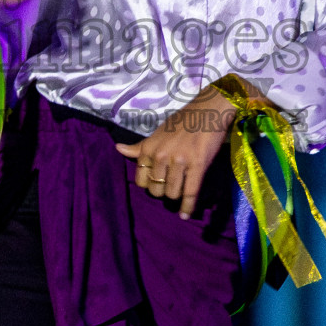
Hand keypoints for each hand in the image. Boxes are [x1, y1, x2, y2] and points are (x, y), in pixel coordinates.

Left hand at [115, 83, 240, 218]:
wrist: (208, 111)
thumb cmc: (182, 122)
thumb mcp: (157, 133)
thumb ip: (140, 146)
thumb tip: (118, 148)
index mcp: (149, 148)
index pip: (140, 181)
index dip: (148, 185)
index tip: (157, 182)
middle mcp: (161, 156)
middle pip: (156, 190)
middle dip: (163, 191)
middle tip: (172, 184)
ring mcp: (179, 161)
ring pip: (172, 193)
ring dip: (177, 195)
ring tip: (182, 189)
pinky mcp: (197, 165)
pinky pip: (190, 192)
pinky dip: (188, 207)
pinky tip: (185, 214)